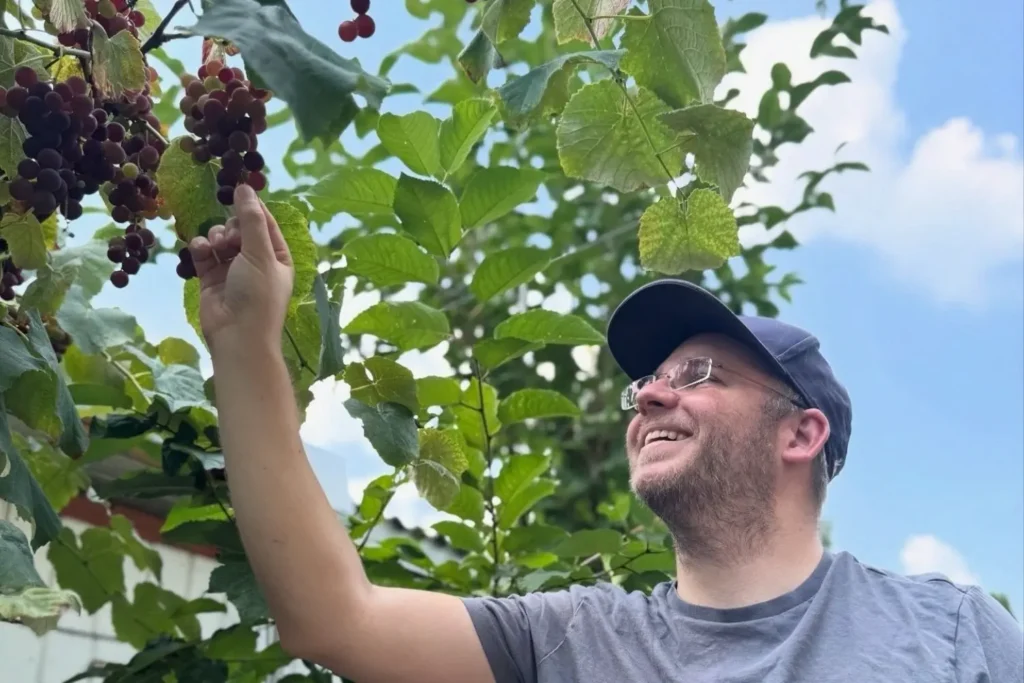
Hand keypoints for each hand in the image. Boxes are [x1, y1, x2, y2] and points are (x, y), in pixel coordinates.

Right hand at [187, 185, 293, 352]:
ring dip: (215, 237)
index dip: (252, 207)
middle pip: (240, 228)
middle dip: (231, 227)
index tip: (237, 189)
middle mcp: (256, 261)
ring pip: (220, 239)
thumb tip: (246, 187)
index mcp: (277, 256)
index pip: (265, 223)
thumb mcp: (260, 253)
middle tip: (230, 238)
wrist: (237, 336)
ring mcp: (232, 270)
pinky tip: (199, 250)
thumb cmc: (257, 294)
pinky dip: (200, 248)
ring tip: (216, 247)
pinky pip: (204, 254)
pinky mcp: (211, 279)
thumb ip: (251, 220)